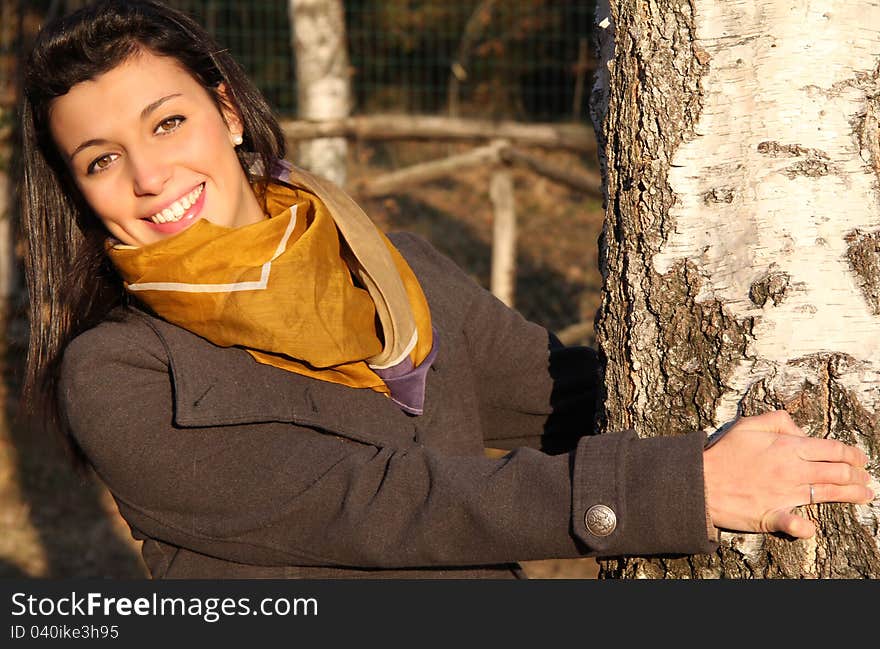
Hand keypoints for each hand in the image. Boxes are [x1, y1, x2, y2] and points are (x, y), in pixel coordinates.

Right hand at [702, 410, 873, 537]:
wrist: (699, 482)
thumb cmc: (723, 453)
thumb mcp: (748, 425)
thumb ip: (778, 420)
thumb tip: (801, 430)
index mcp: (788, 448)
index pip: (834, 449)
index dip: (853, 454)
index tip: (860, 459)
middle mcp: (792, 472)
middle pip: (839, 473)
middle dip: (858, 475)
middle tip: (865, 477)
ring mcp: (784, 495)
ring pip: (829, 495)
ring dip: (852, 495)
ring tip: (865, 495)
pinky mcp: (772, 516)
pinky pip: (797, 525)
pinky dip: (808, 528)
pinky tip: (814, 527)